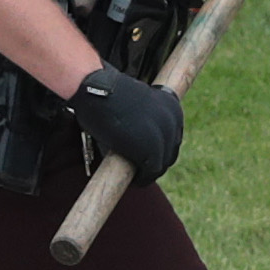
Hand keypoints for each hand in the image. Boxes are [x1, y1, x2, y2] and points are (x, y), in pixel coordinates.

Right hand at [64, 64, 184, 180]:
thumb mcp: (134, 107)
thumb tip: (142, 151)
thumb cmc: (106, 96)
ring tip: (134, 175)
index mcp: (172, 106)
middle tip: (138, 170)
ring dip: (148, 172)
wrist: (95, 91)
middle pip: (170, 152)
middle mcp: (173, 119)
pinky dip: (142, 179)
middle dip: (155, 163)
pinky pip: (151, 172)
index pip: (171, 137)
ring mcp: (164, 134)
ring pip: (162, 164)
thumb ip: (145, 124)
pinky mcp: (153, 149)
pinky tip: (132, 179)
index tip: (144, 157)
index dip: (158, 150)